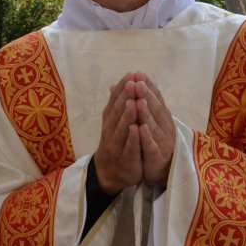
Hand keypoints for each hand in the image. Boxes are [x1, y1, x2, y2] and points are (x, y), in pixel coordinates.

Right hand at [92, 74, 142, 195]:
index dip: (123, 88)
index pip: (115, 101)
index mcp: (110, 120)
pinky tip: (137, 128)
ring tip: (133, 101)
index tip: (131, 74)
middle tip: (133, 82)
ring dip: (127, 114)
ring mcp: (116, 144)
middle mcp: (110, 130)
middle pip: (118, 111)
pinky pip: (129, 147)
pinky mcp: (125, 158)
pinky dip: (133, 138)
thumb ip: (116, 105)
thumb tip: (115, 85)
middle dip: (126, 96)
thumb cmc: (114, 144)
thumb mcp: (114, 123)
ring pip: (122, 127)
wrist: (109, 172)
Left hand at [135, 73, 175, 186]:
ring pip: (153, 125)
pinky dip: (146, 136)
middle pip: (155, 108)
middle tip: (137, 82)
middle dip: (146, 95)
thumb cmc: (153, 141)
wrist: (159, 170)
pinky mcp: (157, 156)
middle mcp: (164, 127)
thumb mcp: (146, 120)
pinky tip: (141, 128)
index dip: (147, 86)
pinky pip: (151, 146)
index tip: (138, 73)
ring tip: (139, 100)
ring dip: (146, 113)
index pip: (156, 98)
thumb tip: (128, 82)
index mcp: (161, 117)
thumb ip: (140, 102)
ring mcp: (162, 141)